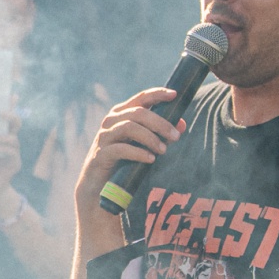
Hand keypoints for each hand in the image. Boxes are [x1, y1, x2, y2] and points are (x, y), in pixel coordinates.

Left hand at [0, 114, 22, 195]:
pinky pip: (13, 152)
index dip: (9, 106)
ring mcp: (13, 152)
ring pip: (14, 138)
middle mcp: (7, 141)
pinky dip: (4, 148)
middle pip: (15, 124)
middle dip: (11, 115)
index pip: (3, 117)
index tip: (11, 95)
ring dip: (3, 136)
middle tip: (0, 113)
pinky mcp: (14, 163)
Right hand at [74, 87, 184, 210]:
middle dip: (160, 123)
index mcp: (122, 114)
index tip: (174, 94)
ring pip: (129, 127)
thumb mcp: (142, 144)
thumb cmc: (122, 161)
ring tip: (163, 150)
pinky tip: (150, 159)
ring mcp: (104, 137)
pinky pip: (121, 149)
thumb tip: (181, 124)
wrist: (97, 185)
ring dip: (150, 138)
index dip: (157, 94)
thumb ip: (160, 133)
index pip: (141, 98)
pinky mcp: (101, 154)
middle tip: (176, 136)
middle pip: (138, 113)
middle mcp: (111, 121)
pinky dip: (138, 153)